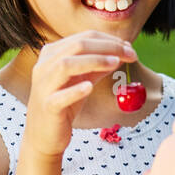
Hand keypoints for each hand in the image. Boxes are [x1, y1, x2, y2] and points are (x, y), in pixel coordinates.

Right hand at [22, 31, 138, 158]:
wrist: (44, 136)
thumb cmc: (64, 105)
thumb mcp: (82, 80)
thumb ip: (98, 66)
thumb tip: (123, 53)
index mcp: (52, 54)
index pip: (83, 38)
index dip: (109, 40)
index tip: (129, 48)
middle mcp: (44, 66)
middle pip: (77, 46)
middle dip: (108, 47)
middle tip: (130, 54)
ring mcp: (44, 86)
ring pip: (65, 65)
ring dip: (94, 61)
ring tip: (115, 64)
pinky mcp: (47, 107)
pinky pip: (59, 97)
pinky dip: (75, 90)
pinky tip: (90, 87)